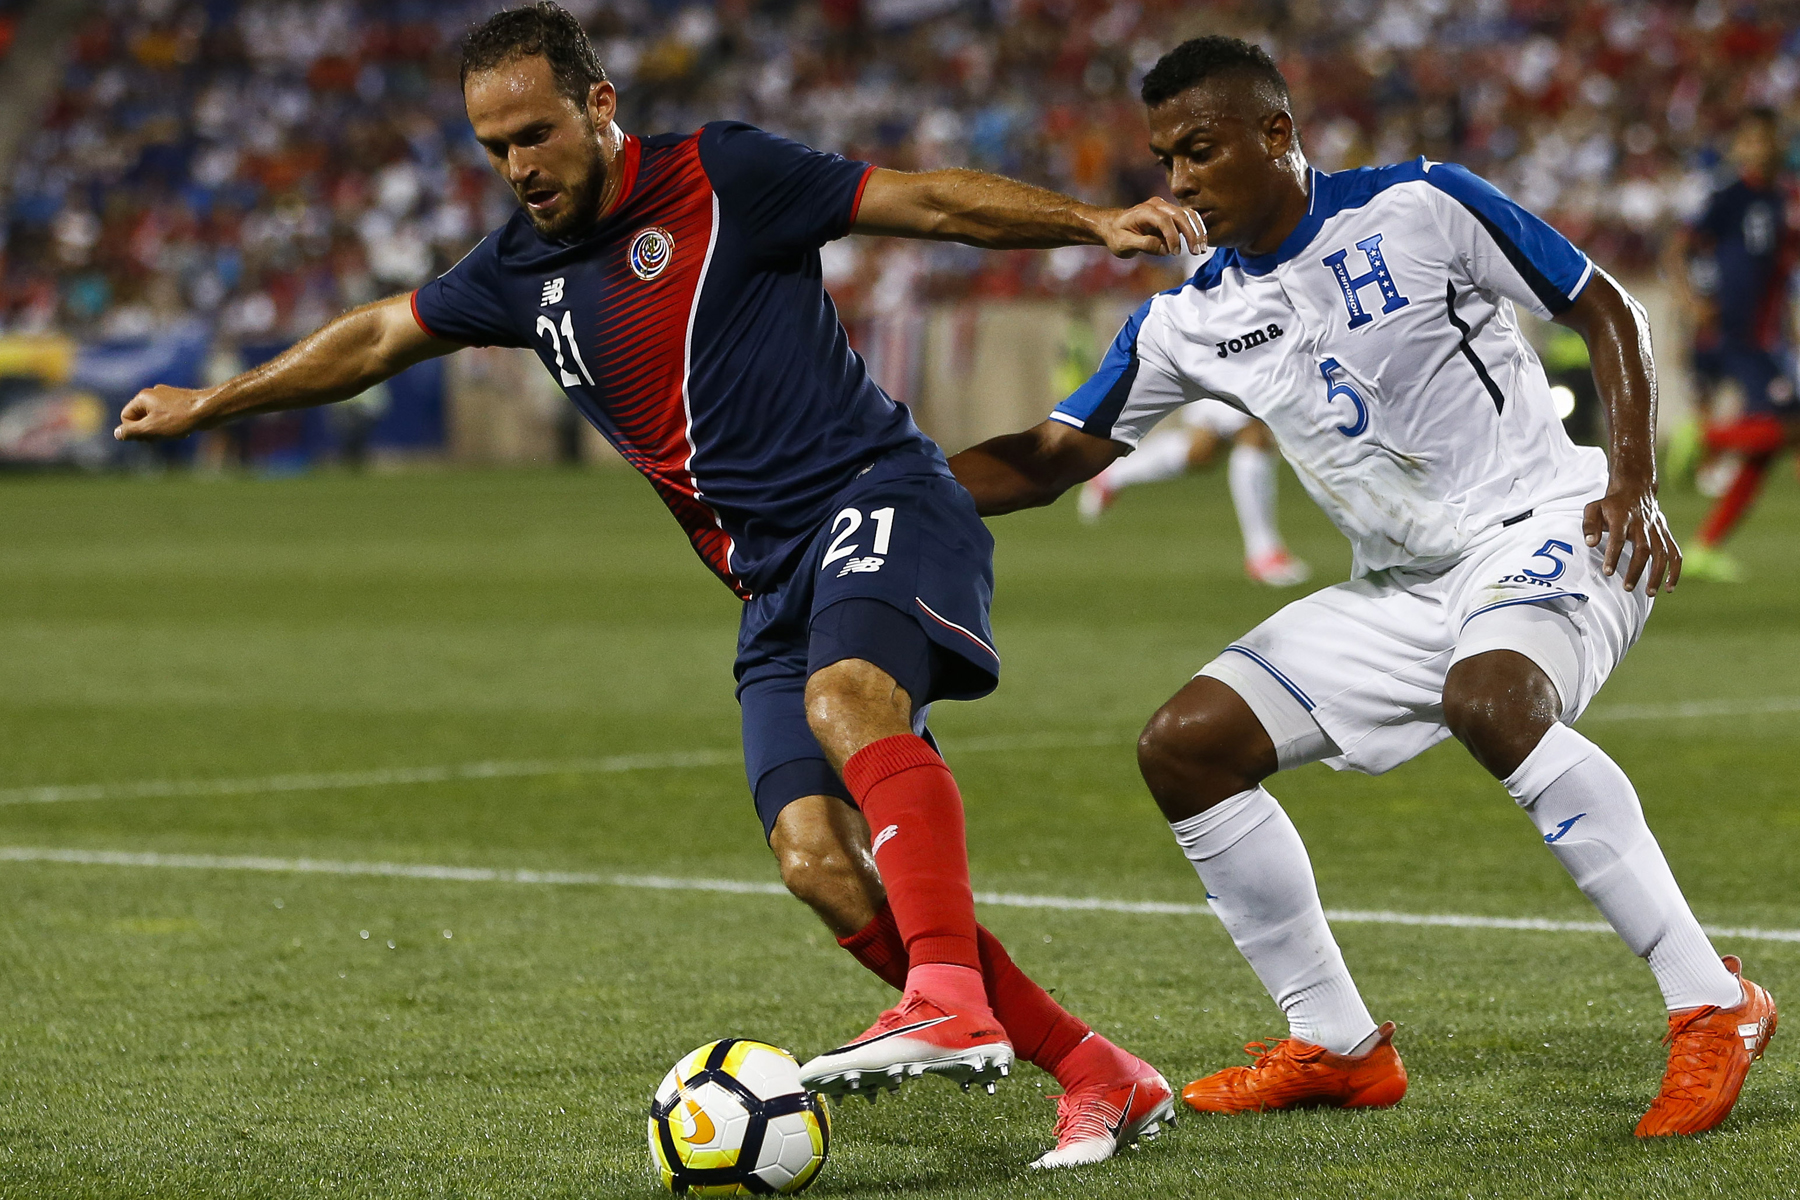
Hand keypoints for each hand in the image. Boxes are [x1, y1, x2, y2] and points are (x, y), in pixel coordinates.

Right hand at [114, 385, 219, 441]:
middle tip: (162, 436)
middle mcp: (153, 394)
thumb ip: (131, 431)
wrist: (209, 410)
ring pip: (156, 420)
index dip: (135, 431)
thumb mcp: (151, 428)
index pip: (126, 417)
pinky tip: (185, 430)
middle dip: (149, 431)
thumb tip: (117, 434)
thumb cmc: (179, 419)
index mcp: (143, 397)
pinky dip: (173, 426)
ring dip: (163, 431)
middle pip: (141, 418)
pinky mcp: (179, 402)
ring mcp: (167, 397)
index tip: (149, 437)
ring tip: (176, 432)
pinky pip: (169, 418)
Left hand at [1096, 199, 1204, 257]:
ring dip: (1198, 231)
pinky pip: (1188, 219)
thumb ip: (1144, 245)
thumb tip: (1165, 249)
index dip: (1172, 237)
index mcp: (1144, 211)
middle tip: (1196, 252)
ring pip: (1188, 215)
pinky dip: (1196, 229)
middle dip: (1191, 234)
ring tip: (1201, 249)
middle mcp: (1158, 205)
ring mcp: (1166, 208)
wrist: (1113, 226)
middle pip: (1181, 215)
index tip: (1174, 253)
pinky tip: (1200, 243)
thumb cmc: (1116, 235)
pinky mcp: (1171, 214)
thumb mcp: (1124, 244)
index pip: (1164, 220)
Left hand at [1584, 478, 1679, 595]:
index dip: (1613, 555)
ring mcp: (1657, 529)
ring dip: (1658, 574)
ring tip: (1650, 593)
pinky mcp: (1665, 533)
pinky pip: (1675, 552)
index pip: (1618, 537)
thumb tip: (1589, 543)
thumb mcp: (1593, 508)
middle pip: (1643, 549)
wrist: (1635, 487)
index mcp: (1622, 517)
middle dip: (1636, 570)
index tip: (1607, 572)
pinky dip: (1675, 570)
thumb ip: (1589, 525)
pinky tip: (1670, 587)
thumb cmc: (1610, 504)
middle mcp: (1642, 523)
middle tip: (1626, 587)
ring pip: (1662, 553)